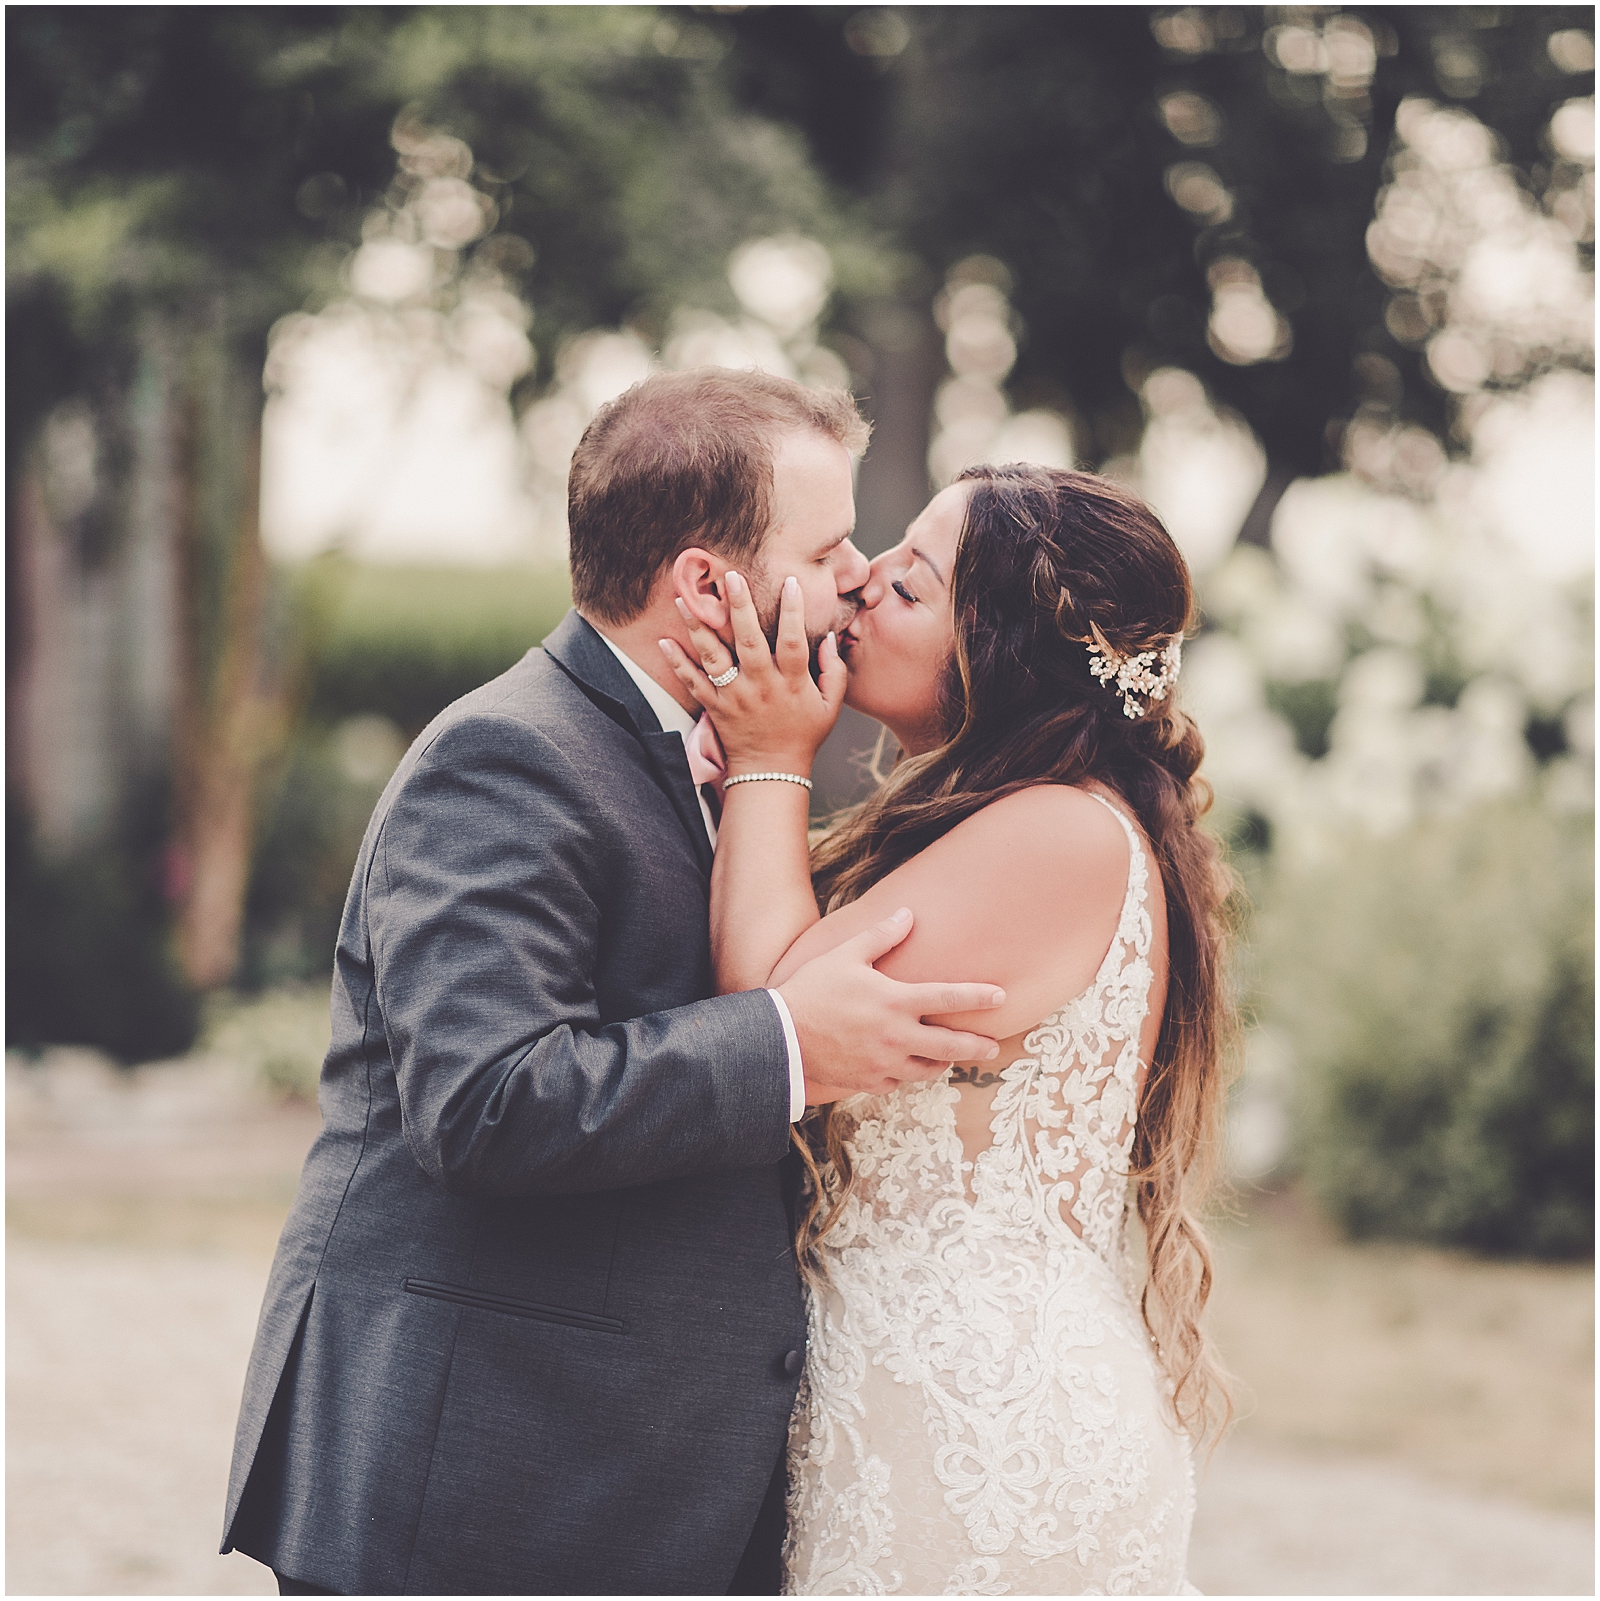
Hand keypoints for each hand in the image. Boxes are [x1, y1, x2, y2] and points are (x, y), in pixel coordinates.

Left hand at [659, 570, 844, 773]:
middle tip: (731, 578)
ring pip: (715, 658)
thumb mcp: (831, 706)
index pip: (794, 641)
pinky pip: (693, 683)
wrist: (772, 772)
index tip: (790, 582)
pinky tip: (664, 641)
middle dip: (740, 608)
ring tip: (685, 599)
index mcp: (792, 683)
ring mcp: (735, 697)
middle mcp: (761, 686)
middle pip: (750, 642)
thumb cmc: (804, 735)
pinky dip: (678, 663)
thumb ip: (834, 671)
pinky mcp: (715, 707)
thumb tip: (829, 637)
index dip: (793, 611)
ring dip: (699, 628)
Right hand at [777, 907, 1005, 1100]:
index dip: (979, 997)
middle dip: (977, 1046)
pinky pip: (899, 1081)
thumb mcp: (845, 955)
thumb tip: (907, 915)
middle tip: (993, 1048)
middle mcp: (896, 1035)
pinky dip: (907, 1073)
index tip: (1002, 996)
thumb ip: (881, 936)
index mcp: (895, 1001)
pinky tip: (907, 1066)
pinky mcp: (870, 1081)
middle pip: (951, 1045)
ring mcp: (885, 1062)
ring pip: (927, 1069)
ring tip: (949, 1057)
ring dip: (941, 1062)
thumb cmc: (812, 990)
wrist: (781, 1037)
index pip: (949, 998)